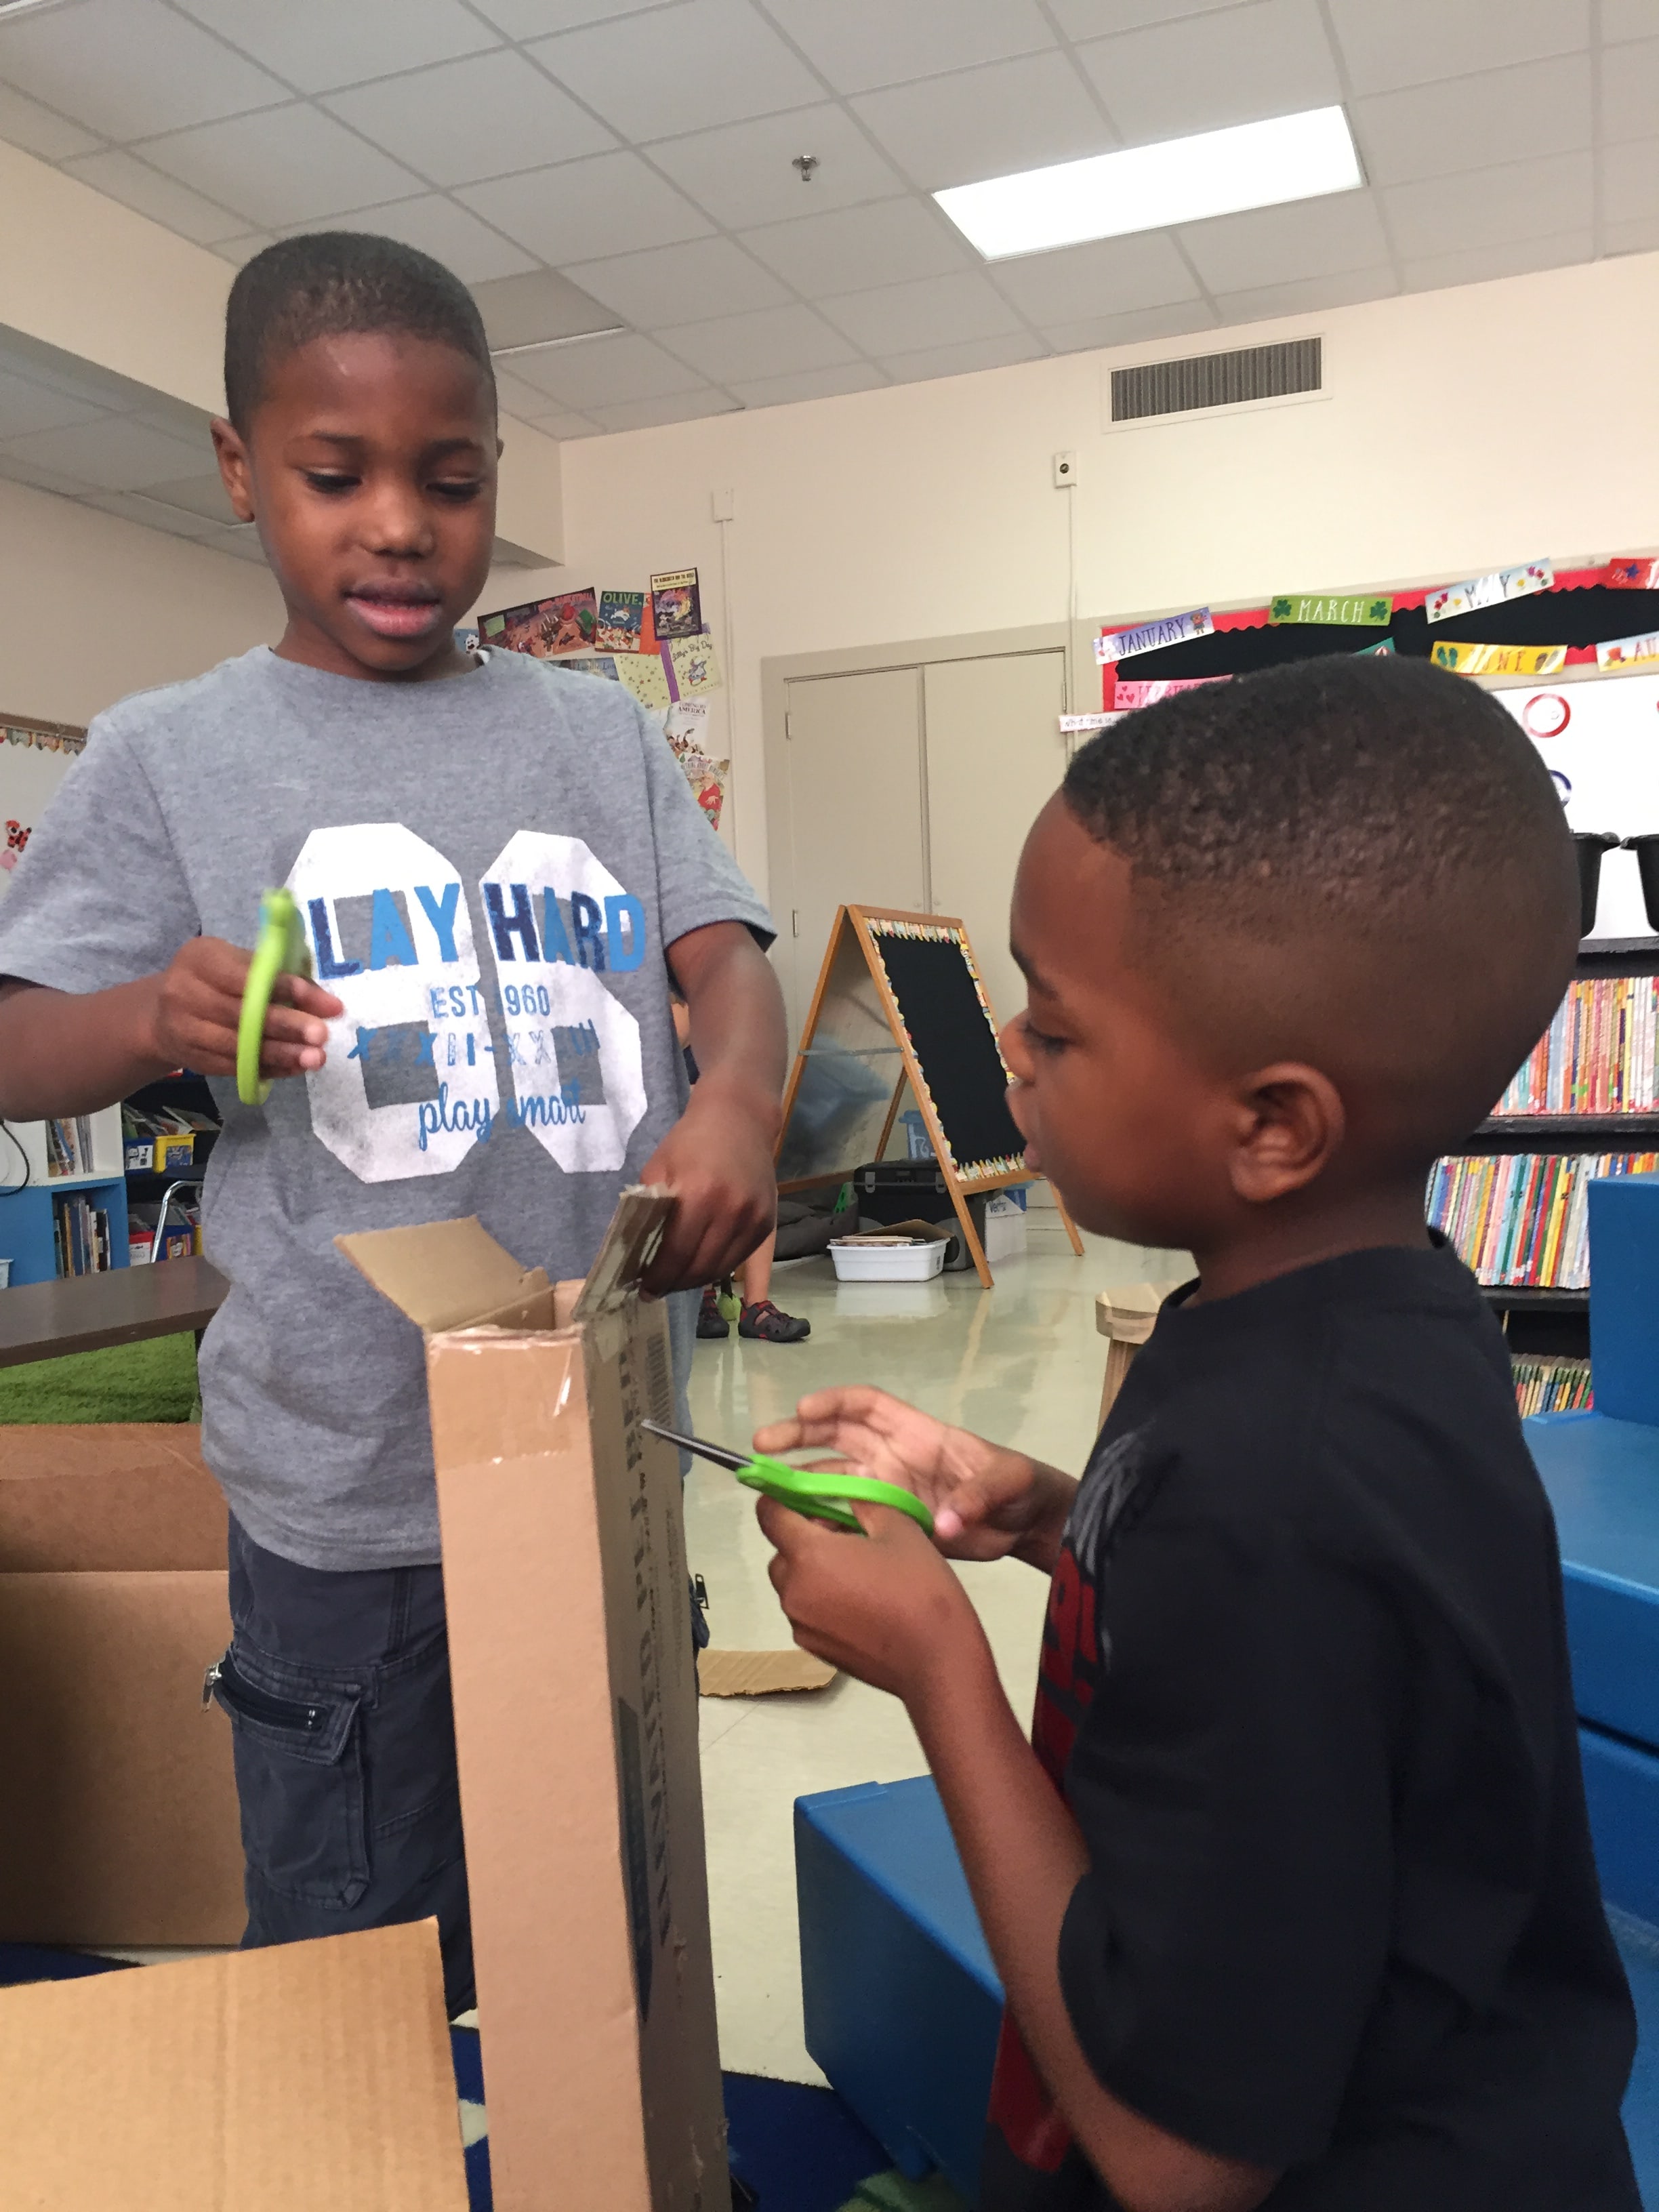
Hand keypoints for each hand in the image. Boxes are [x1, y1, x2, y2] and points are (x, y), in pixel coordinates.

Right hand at [144, 936, 343, 1082]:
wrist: (161, 1014)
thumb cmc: (215, 980)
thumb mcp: (239, 964)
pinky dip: (268, 1068)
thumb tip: (327, 1004)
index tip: (323, 1002)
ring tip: (315, 1058)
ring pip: (238, 1046)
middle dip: (286, 1025)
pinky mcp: (193, 1059)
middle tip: (321, 1034)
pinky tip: (295, 1068)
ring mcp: (185, 1029)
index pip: (245, 976)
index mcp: (200, 959)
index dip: (285, 989)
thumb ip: (279, 977)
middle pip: (240, 1014)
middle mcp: (184, 992)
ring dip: (281, 1053)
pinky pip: (235, 1067)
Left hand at [637, 1077, 776, 1293]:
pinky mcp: (767, 1223)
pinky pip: (739, 1260)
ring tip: (677, 1280)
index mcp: (699, 1194)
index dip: (658, 1277)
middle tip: (657, 1287)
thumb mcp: (658, 1168)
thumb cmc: (691, 1141)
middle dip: (674, 1283)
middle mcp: (732, 1211)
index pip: (676, 1253)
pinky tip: (701, 1271)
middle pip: (699, 1267)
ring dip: (695, 1281)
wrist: (739, 1119)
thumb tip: (632, 1252)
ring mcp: (753, 1219)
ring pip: (720, 1269)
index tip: (644, 1288)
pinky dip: (718, 1270)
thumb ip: (646, 1209)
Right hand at [754, 1387, 1076, 1568]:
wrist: (1024, 1525)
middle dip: (798, 1435)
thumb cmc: (1018, 1487)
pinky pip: (846, 1518)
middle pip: (836, 1436)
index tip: (805, 1410)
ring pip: (832, 1478)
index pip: (867, 1406)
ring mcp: (886, 1490)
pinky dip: (822, 1522)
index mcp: (916, 1433)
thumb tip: (943, 1523)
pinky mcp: (887, 1523)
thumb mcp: (1007, 1482)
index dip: (835, 1403)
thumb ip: (976, 1497)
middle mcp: (892, 1457)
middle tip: (764, 1446)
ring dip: (800, 1480)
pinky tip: (799, 1531)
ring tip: (766, 1491)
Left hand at [757, 1494, 989, 1702]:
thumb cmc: (919, 1589)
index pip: (769, 1513)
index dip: (783, 1497)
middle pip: (781, 1549)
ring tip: (859, 1569)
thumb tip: (847, 1486)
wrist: (937, 1662)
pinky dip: (822, 1598)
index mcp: (807, 1555)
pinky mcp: (812, 1647)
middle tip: (849, 1533)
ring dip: (814, 1568)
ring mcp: (799, 1624)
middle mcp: (792, 1590)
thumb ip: (863, 1500)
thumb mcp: (898, 1527)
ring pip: (793, 1581)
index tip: (810, 1496)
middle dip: (806, 1535)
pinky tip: (862, 1601)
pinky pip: (806, 1609)